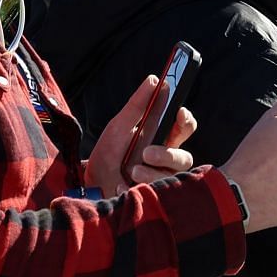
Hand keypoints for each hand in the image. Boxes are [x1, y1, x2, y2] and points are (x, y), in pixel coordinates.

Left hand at [86, 74, 198, 193]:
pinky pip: (155, 195)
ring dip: (151, 173)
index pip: (184, 128)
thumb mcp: (119, 126)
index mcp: (162, 139)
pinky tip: (122, 186)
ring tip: (131, 171)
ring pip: (171, 178)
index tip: (179, 112)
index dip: (186, 120)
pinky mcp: (152, 197)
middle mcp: (166, 161)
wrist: (90, 182)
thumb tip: (154, 79)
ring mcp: (161, 181)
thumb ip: (137, 105)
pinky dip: (136, 188)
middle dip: (167, 155)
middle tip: (146, 153)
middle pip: (184, 158)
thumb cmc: (109, 154)